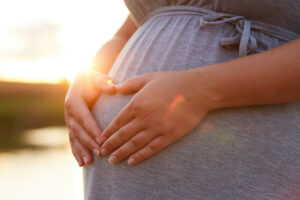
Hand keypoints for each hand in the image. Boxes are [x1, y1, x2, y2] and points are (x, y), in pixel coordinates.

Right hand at [65, 70, 115, 165]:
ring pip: (75, 138)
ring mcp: (69, 121)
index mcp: (74, 101)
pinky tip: (82, 164)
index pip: (84, 117)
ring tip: (89, 162)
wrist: (82, 82)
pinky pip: (73, 141)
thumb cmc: (91, 80)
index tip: (102, 139)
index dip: (92, 128)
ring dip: (81, 150)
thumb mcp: (95, 77)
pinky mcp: (72, 127)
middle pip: (79, 130)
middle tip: (100, 152)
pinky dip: (76, 152)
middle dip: (89, 142)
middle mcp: (69, 113)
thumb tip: (112, 88)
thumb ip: (103, 82)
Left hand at [98, 70, 213, 164]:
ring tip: (112, 161)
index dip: (108, 132)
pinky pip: (152, 148)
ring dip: (122, 153)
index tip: (100, 140)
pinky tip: (132, 162)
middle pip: (123, 135)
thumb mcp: (149, 78)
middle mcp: (144, 118)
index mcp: (137, 103)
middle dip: (110, 145)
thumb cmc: (173, 81)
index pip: (118, 122)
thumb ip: (131, 84)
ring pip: (135, 144)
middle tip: (101, 153)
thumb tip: (116, 87)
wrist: (198, 89)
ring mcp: (157, 128)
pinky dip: (141, 156)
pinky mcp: (170, 135)